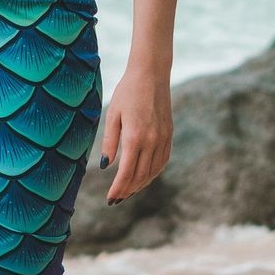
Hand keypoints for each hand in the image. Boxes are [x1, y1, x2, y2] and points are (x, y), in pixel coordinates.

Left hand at [97, 66, 172, 203]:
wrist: (151, 74)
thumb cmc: (127, 92)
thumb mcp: (112, 115)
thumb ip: (109, 142)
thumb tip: (106, 166)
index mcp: (135, 137)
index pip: (127, 172)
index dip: (118, 188)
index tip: (110, 198)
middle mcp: (151, 141)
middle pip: (140, 176)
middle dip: (128, 190)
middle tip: (116, 199)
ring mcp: (163, 138)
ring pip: (153, 171)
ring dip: (141, 184)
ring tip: (128, 191)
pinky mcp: (169, 134)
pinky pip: (162, 161)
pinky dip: (153, 173)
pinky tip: (144, 177)